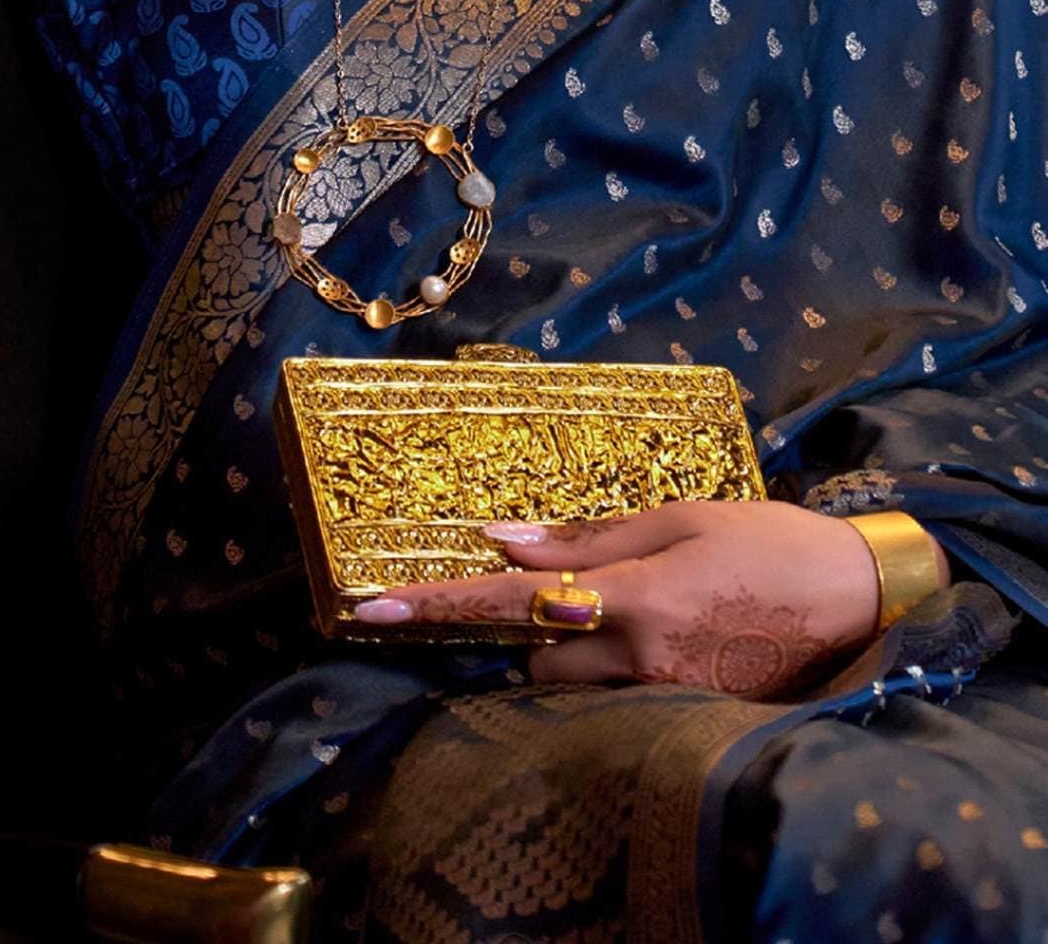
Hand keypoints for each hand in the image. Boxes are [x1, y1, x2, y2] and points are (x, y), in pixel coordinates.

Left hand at [356, 502, 946, 697]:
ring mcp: (666, 694)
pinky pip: (620, 701)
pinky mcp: (688, 713)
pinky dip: (615, 672)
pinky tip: (663, 636)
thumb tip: (504, 541)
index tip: (372, 610)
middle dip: (539, 632)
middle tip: (580, 592)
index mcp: (634, 597)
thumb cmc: (769, 541)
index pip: (516, 602)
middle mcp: (641, 656)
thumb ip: (588, 539)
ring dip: (576, 655)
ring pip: (576, 689)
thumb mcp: (679, 517)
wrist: (859, 600)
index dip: (441, 605)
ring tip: (635, 610)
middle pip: (539, 661)